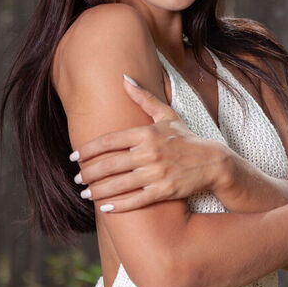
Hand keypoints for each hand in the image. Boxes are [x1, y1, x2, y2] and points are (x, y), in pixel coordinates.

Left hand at [70, 74, 230, 211]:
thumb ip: (144, 98)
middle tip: (77, 178)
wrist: (213, 162)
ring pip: (119, 184)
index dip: (88, 150)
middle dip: (89, 172)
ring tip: (85, 193)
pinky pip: (136, 200)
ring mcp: (157, 174)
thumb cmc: (186, 138)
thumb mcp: (167, 115)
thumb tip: (124, 78)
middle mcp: (150, 153)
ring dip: (98, 190)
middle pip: (110, 164)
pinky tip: (105, 208)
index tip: (74, 157)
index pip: (109, 141)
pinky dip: (119, 205)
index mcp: (147, 133)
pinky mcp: (164, 192)